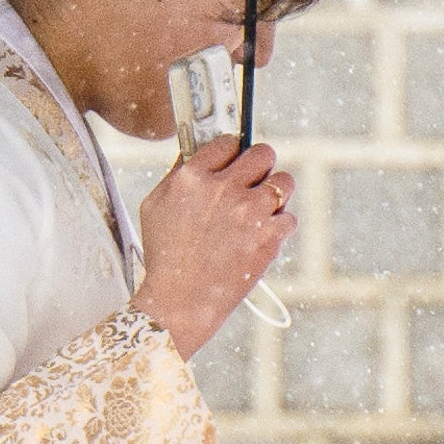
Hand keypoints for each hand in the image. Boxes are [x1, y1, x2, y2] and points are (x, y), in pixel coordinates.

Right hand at [135, 134, 295, 356]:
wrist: (180, 300)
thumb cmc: (165, 256)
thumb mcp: (154, 206)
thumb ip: (176, 175)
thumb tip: (196, 154)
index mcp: (192, 177)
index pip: (227, 142)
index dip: (232, 152)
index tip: (234, 161)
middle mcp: (223, 188)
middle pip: (262, 153)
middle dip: (260, 165)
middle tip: (255, 180)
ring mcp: (249, 212)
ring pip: (284, 182)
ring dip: (277, 193)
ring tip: (263, 208)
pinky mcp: (268, 237)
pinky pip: (289, 218)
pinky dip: (279, 228)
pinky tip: (261, 236)